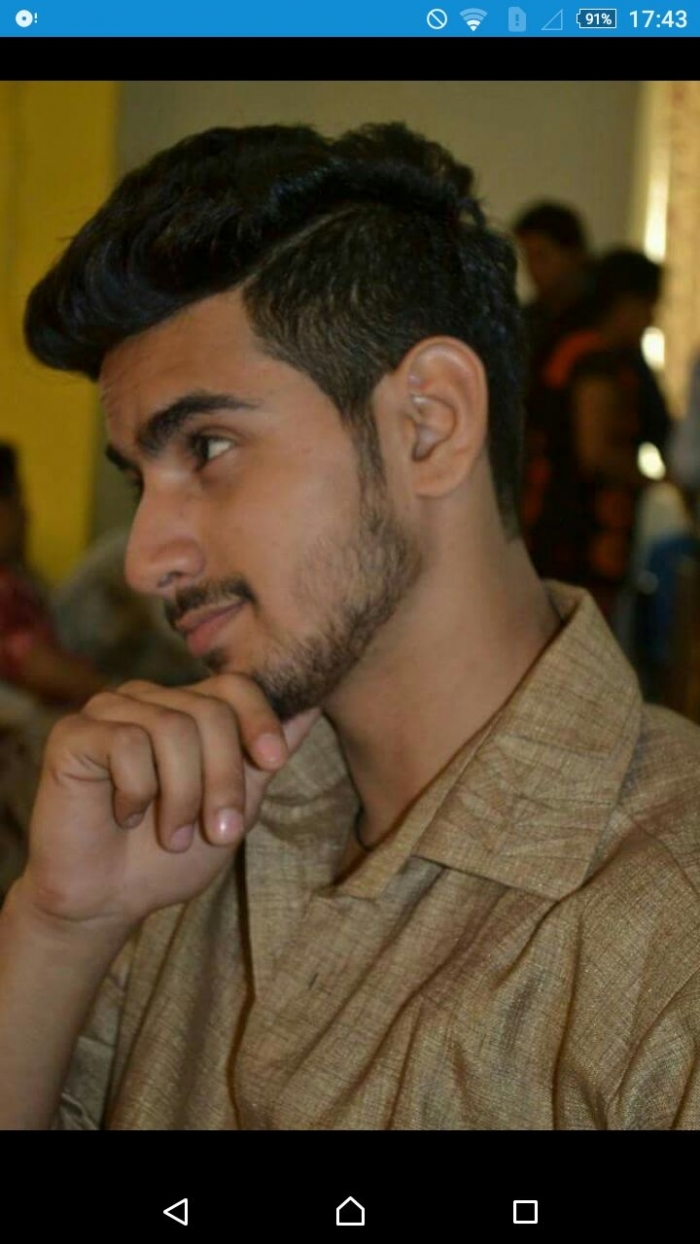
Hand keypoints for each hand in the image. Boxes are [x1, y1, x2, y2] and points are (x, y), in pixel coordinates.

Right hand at [17, 675, 319, 932]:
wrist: (107, 901)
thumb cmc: (170, 856)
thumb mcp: (235, 807)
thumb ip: (264, 758)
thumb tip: (311, 707)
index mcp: (188, 711)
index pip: (235, 686)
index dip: (259, 719)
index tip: (272, 762)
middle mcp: (149, 701)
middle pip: (209, 711)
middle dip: (223, 779)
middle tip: (219, 831)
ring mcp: (108, 712)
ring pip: (171, 728)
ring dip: (182, 796)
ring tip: (173, 834)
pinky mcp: (73, 734)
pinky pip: (125, 744)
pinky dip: (137, 792)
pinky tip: (126, 815)